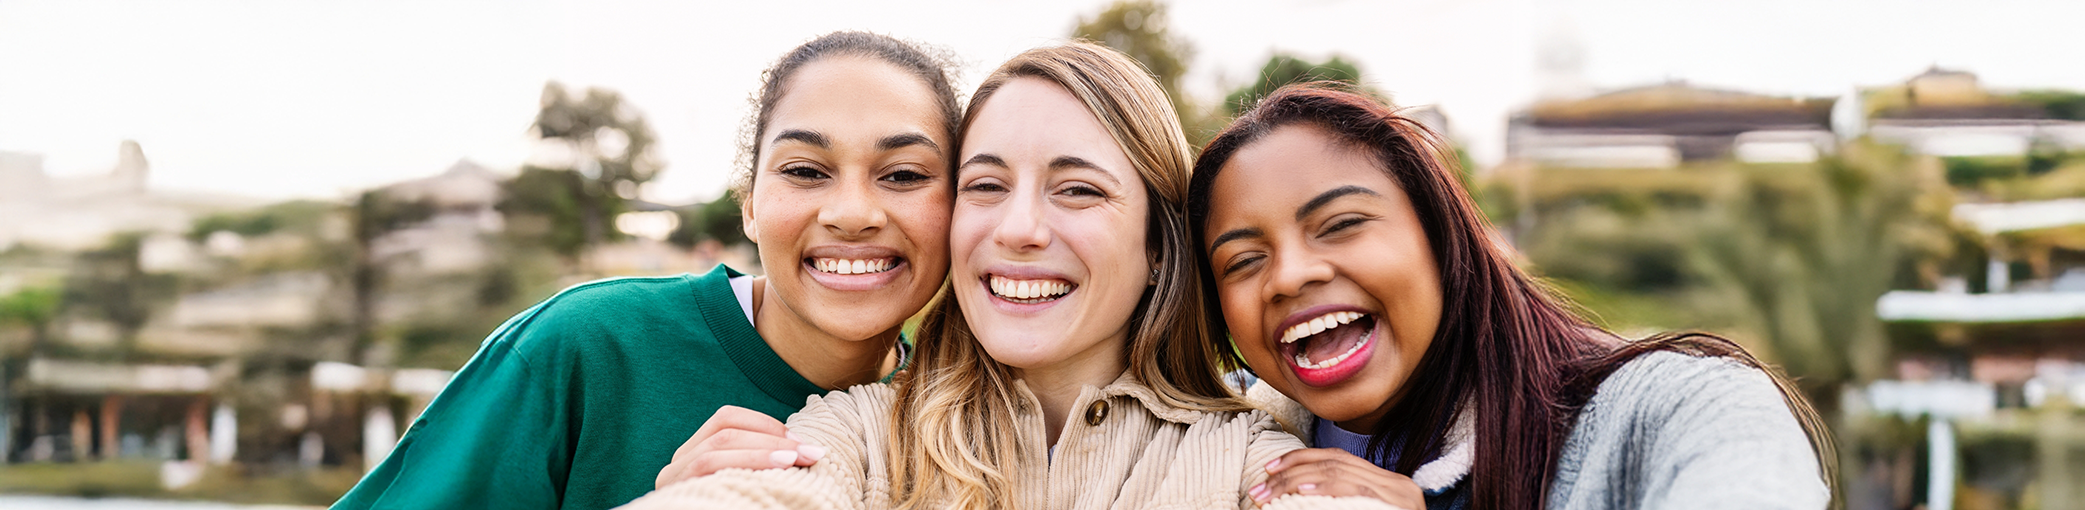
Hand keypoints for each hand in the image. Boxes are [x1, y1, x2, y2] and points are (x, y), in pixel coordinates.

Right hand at [655, 405, 826, 488]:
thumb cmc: (739, 507)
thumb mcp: (744, 484)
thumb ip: (756, 464)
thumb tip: (804, 449)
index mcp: (693, 455)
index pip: (725, 419)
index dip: (764, 423)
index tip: (798, 439)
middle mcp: (677, 465)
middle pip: (724, 432)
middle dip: (772, 438)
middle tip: (810, 452)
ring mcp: (674, 482)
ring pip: (714, 451)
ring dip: (762, 452)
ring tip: (796, 460)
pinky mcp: (677, 497)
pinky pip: (708, 472)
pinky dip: (745, 466)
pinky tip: (774, 475)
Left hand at [1248, 448, 1422, 509]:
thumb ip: (1341, 502)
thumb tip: (1300, 493)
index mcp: (1388, 484)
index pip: (1338, 459)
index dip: (1300, 460)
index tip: (1270, 469)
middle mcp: (1398, 485)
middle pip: (1335, 463)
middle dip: (1290, 473)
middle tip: (1259, 488)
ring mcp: (1401, 497)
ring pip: (1340, 473)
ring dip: (1297, 482)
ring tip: (1270, 493)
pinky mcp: (1399, 507)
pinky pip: (1356, 492)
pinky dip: (1326, 489)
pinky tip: (1303, 491)